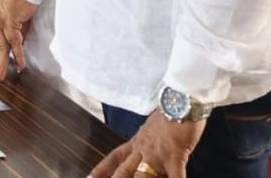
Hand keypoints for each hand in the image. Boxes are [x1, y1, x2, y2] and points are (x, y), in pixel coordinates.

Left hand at [89, 113, 203, 177]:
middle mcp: (143, 149)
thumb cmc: (170, 115)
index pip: (114, 158)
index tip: (89, 177)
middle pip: (124, 170)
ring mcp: (157, 154)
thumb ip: (145, 144)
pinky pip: (175, 176)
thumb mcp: (150, 130)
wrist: (181, 100)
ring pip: (142, 175)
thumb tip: (144, 159)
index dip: (101, 169)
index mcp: (136, 142)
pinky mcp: (175, 156)